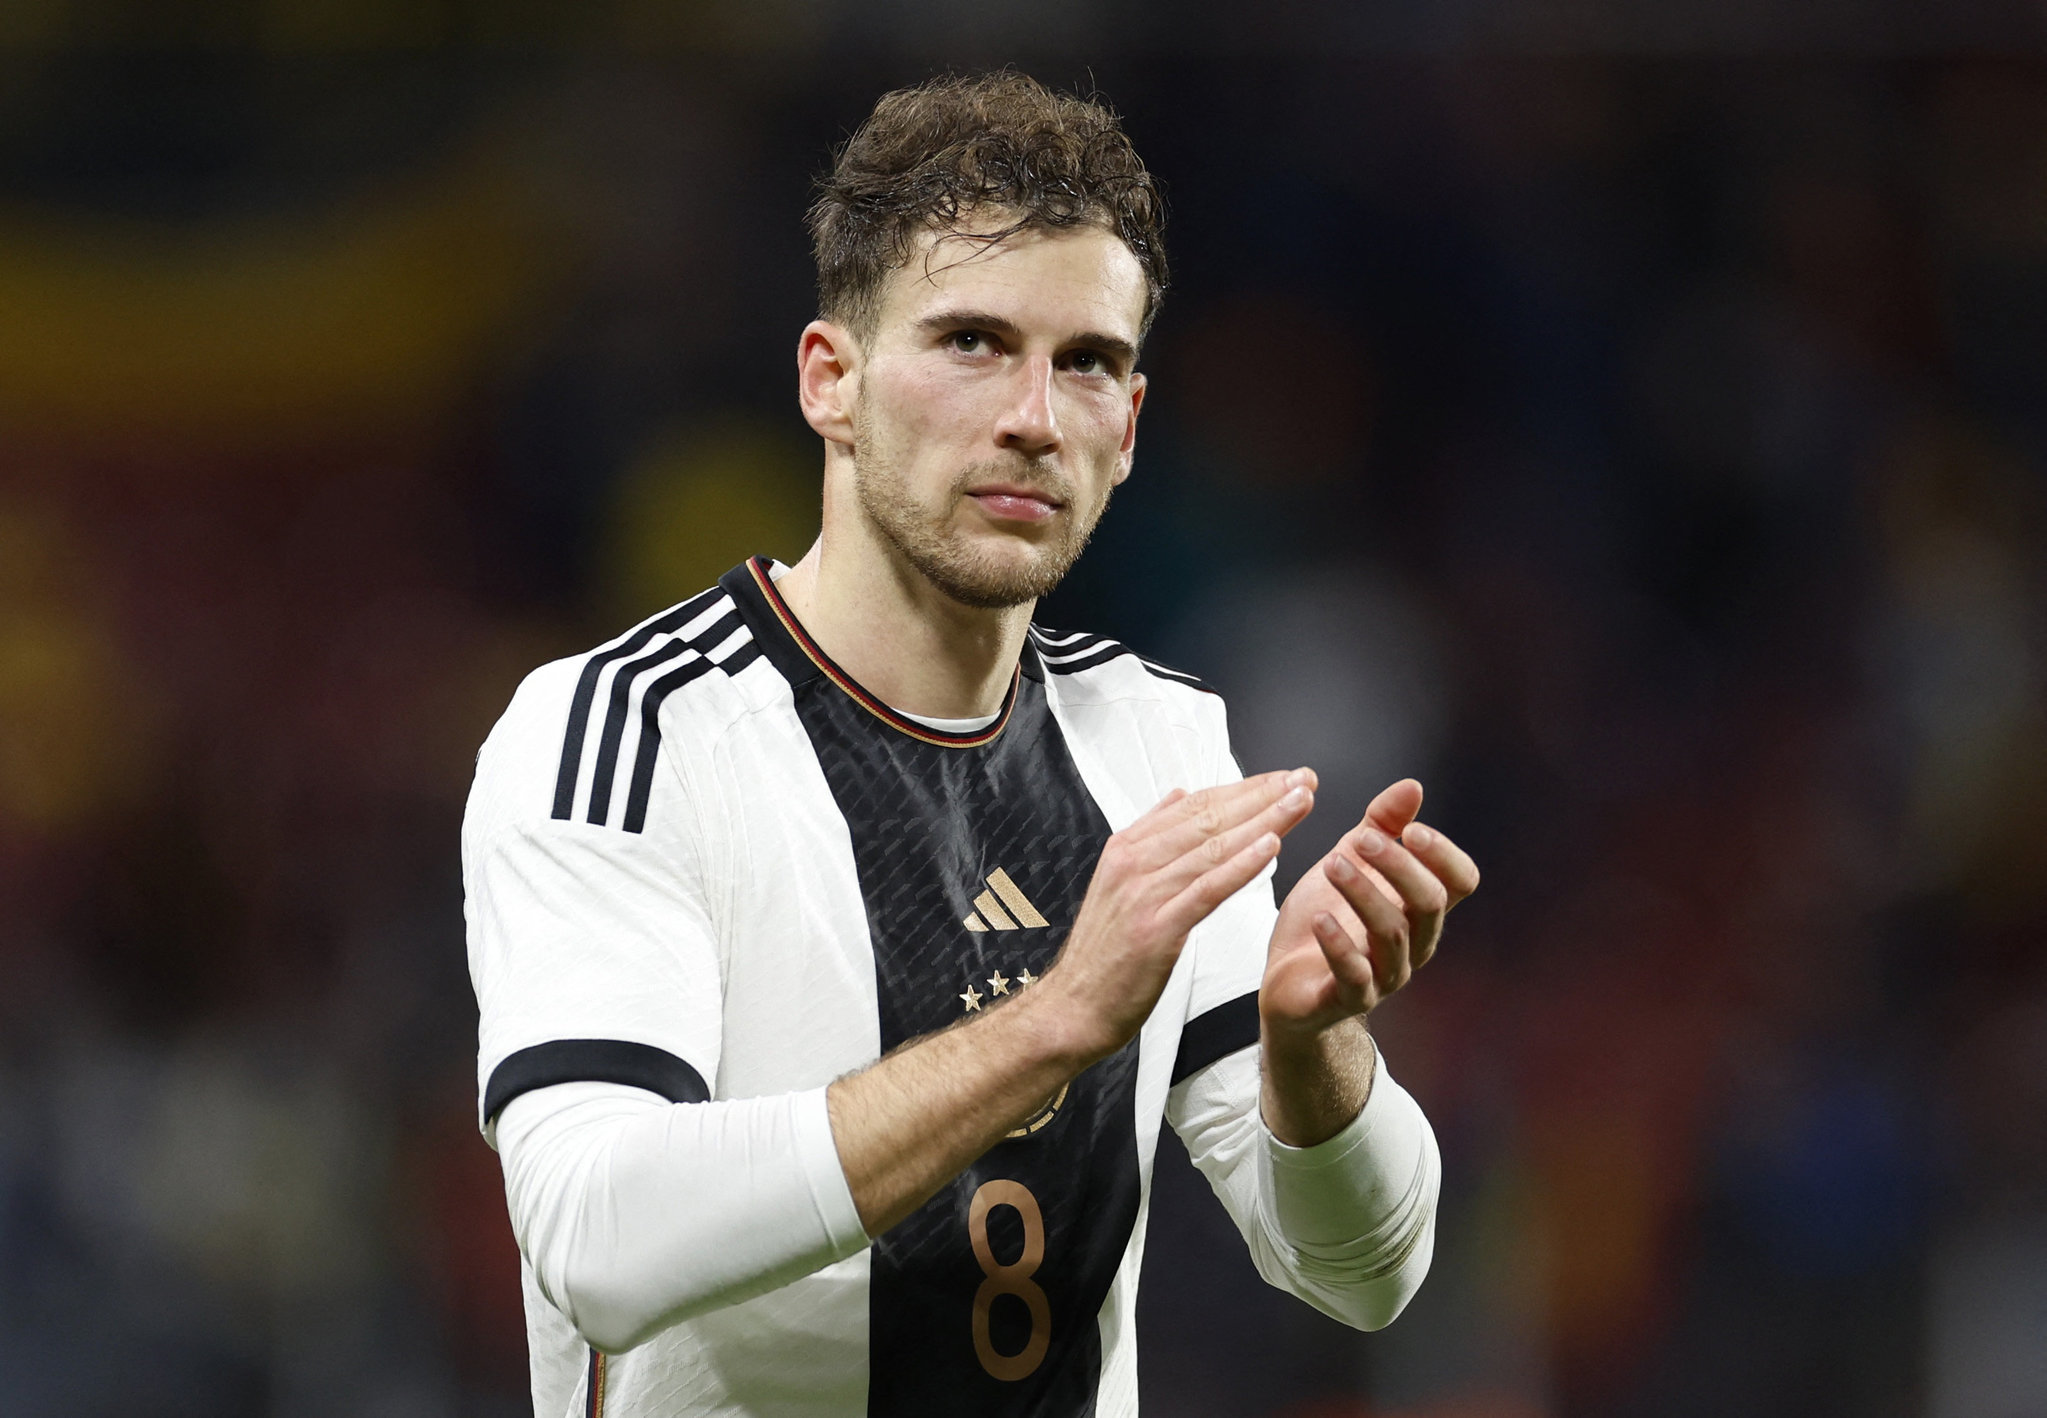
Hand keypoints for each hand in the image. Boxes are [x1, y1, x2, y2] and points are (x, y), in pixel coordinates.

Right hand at [1040, 769, 1316, 1061]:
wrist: (1073, 1007)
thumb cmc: (1103, 953)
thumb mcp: (1117, 882)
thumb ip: (1149, 836)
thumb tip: (1178, 796)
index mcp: (1127, 847)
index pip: (1196, 806)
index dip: (1244, 788)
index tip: (1285, 778)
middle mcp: (1133, 863)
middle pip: (1209, 819)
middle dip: (1263, 796)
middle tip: (1304, 779)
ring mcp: (1143, 895)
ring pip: (1213, 848)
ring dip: (1263, 821)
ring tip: (1300, 802)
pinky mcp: (1156, 930)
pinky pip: (1206, 890)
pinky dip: (1241, 865)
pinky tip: (1272, 846)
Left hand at [1262, 779, 1478, 1043]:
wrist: (1287, 983)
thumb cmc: (1327, 918)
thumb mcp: (1349, 862)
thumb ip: (1380, 826)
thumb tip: (1413, 786)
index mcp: (1420, 909)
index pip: (1460, 882)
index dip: (1443, 855)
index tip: (1410, 829)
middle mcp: (1414, 944)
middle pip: (1430, 903)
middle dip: (1399, 867)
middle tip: (1362, 840)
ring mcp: (1385, 976)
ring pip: (1392, 934)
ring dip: (1363, 894)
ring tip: (1332, 865)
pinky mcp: (1348, 998)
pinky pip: (1355, 976)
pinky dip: (1339, 945)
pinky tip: (1320, 919)